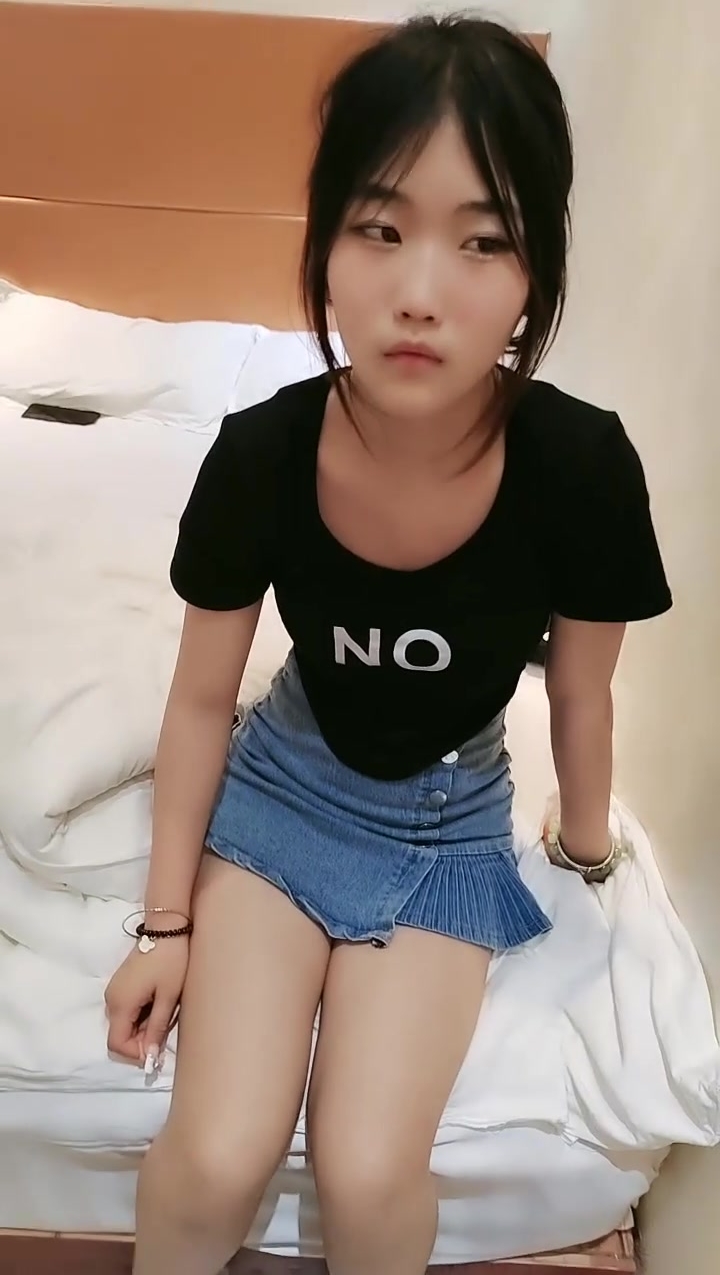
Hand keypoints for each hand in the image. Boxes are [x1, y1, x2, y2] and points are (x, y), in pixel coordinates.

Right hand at [105, 937, 189, 1068]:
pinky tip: (158, 1009)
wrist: (166, 928)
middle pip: (118, 1036)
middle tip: (163, 1035)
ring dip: (141, 1030)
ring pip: (122, 1025)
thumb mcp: (168, 997)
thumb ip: (156, 1029)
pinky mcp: (121, 985)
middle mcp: (111, 1000)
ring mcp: (115, 991)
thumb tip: (149, 1057)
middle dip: (139, 1043)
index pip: (116, 1044)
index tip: (157, 1051)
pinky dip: (139, 1018)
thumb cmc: (171, 961)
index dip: (135, 1054)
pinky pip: (126, 1012)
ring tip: (163, 1019)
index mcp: (120, 1004)